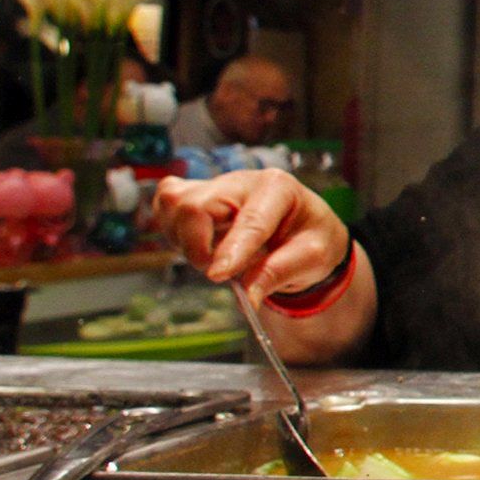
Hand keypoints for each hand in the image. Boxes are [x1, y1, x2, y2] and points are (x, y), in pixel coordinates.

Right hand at [152, 170, 349, 306]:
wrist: (304, 230)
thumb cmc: (311, 239)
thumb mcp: (313, 257)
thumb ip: (279, 274)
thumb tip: (249, 298)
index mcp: (279, 188)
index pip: (250, 221)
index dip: (232, 250)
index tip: (218, 275)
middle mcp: (242, 181)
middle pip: (196, 206)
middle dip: (198, 246)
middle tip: (219, 272)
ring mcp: (216, 185)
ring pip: (174, 205)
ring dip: (185, 240)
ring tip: (215, 254)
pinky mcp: (195, 194)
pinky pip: (166, 204)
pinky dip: (173, 228)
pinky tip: (197, 241)